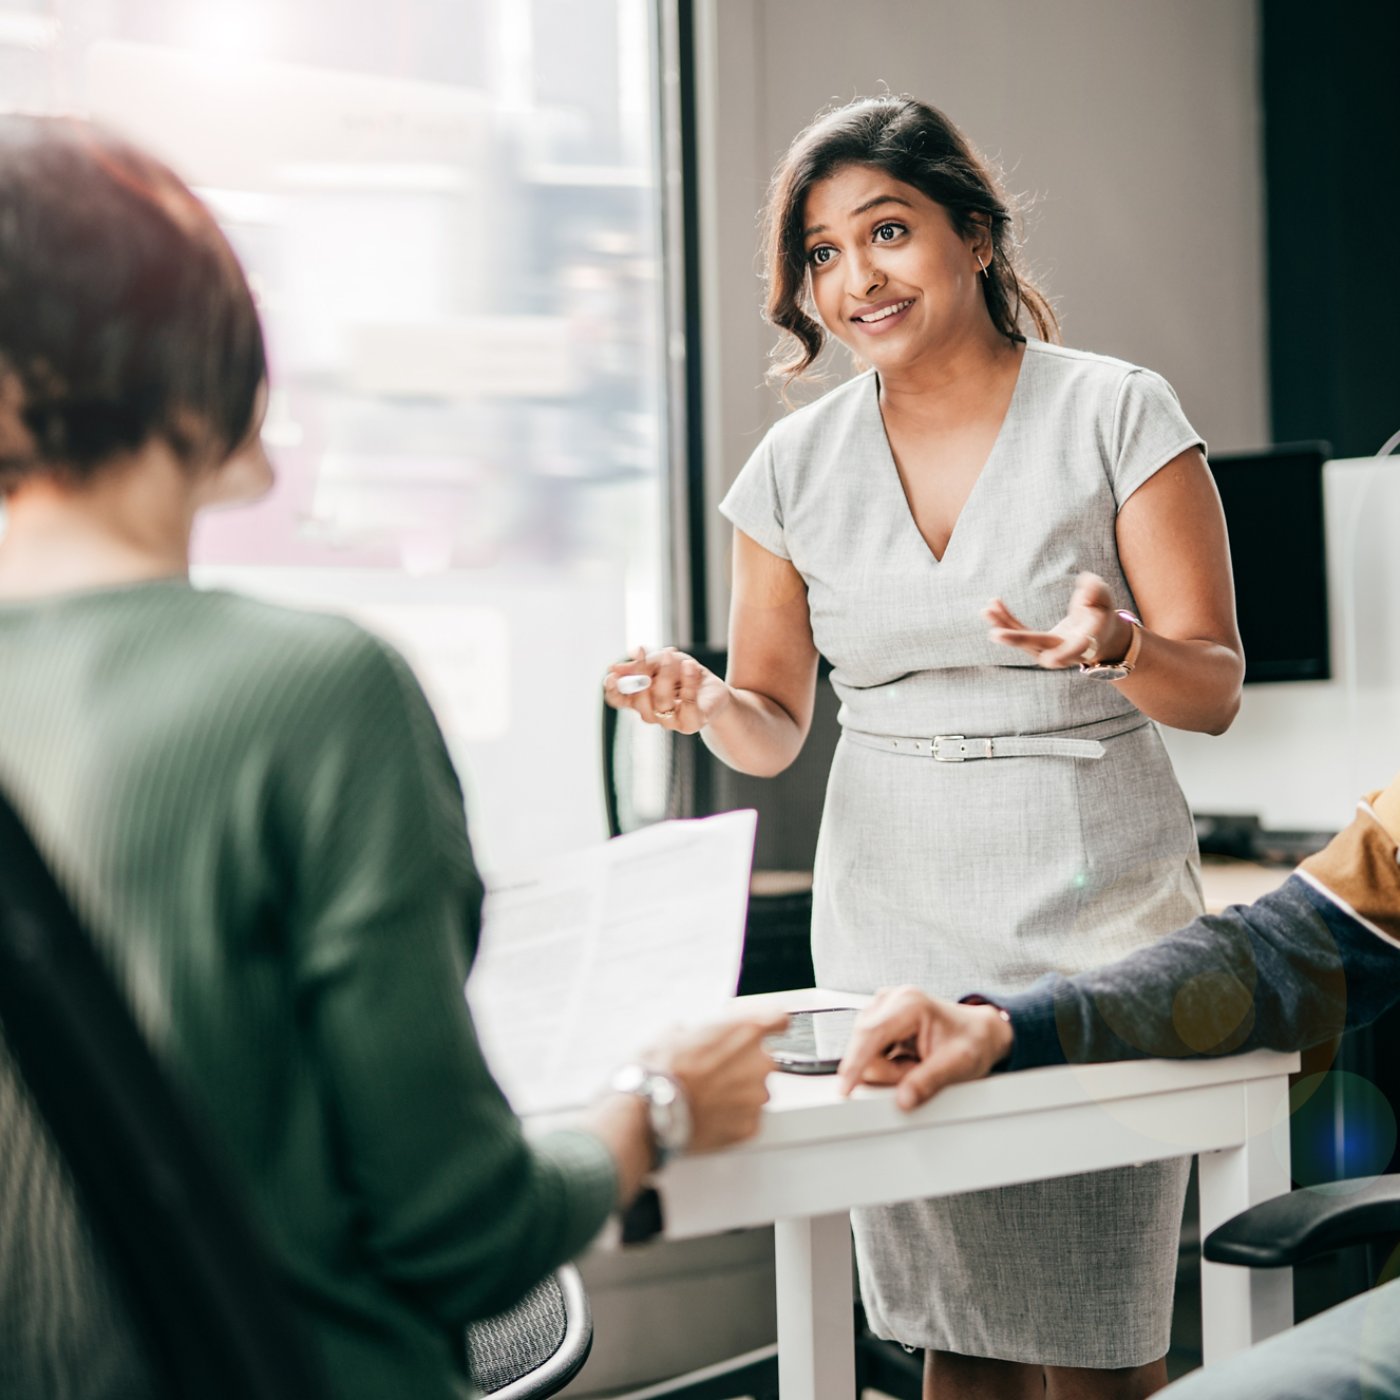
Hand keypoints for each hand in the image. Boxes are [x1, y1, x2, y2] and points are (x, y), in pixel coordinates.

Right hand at [603, 646, 732, 733]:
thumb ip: (644, 662)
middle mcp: (652, 713)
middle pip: (639, 702)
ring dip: (667, 676)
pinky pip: (687, 707)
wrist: (714, 688)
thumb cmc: (685, 674)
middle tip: (658, 654)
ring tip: (674, 655)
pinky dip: (689, 684)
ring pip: (661, 703)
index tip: (612, 676)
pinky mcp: (692, 723)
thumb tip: (622, 662)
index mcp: (640, 698)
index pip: (619, 700)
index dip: (613, 690)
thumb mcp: (664, 660)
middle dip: (645, 675)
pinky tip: (691, 667)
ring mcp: (671, 721)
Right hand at [645, 1011, 786, 1151]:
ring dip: (738, 1092)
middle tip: (714, 1071)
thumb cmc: (662, 1071)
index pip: (778, 1019)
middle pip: (763, 1060)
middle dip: (743, 1065)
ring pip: (755, 1090)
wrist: (653, 1112)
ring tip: (707, 1097)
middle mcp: (759, 1063)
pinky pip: (747, 1118)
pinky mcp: (750, 1126)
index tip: (766, 1029)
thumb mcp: (671, 1034)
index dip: (770, 1025)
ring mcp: (757, 1097)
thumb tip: (685, 1035)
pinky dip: (733, 1117)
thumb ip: (693, 1032)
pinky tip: (709, 1115)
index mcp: (746, 1031)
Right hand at [835, 986, 1013, 1110]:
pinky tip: (908, 1060)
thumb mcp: (958, 1065)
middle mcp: (891, 998)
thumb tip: (903, 1100)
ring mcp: (883, 1006)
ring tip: (917, 1064)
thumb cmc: (972, 1042)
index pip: (871, 1034)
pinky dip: (887, 1062)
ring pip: (865, 1048)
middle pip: (864, 1044)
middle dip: (887, 1069)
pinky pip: (870, 1049)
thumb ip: (928, 1082)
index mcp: (909, 1003)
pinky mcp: (880, 1018)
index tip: (845, 1088)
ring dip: (888, 1067)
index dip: (855, 1063)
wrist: (980, 1032)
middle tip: (918, 1072)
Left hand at [984, 571, 1131, 669]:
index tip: (1051, 660)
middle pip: (1040, 647)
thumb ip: (1096, 591)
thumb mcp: (1103, 598)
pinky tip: (992, 606)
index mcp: (1086, 641)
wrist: (1096, 634)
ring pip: (1023, 642)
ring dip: (1003, 626)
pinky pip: (1019, 633)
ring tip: (986, 610)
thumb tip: (1085, 581)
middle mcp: (1064, 650)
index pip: (1077, 649)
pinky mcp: (1037, 644)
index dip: (1065, 654)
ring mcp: (1048, 650)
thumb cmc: (1101, 612)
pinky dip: (1005, 620)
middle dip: (1018, 641)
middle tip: (996, 634)